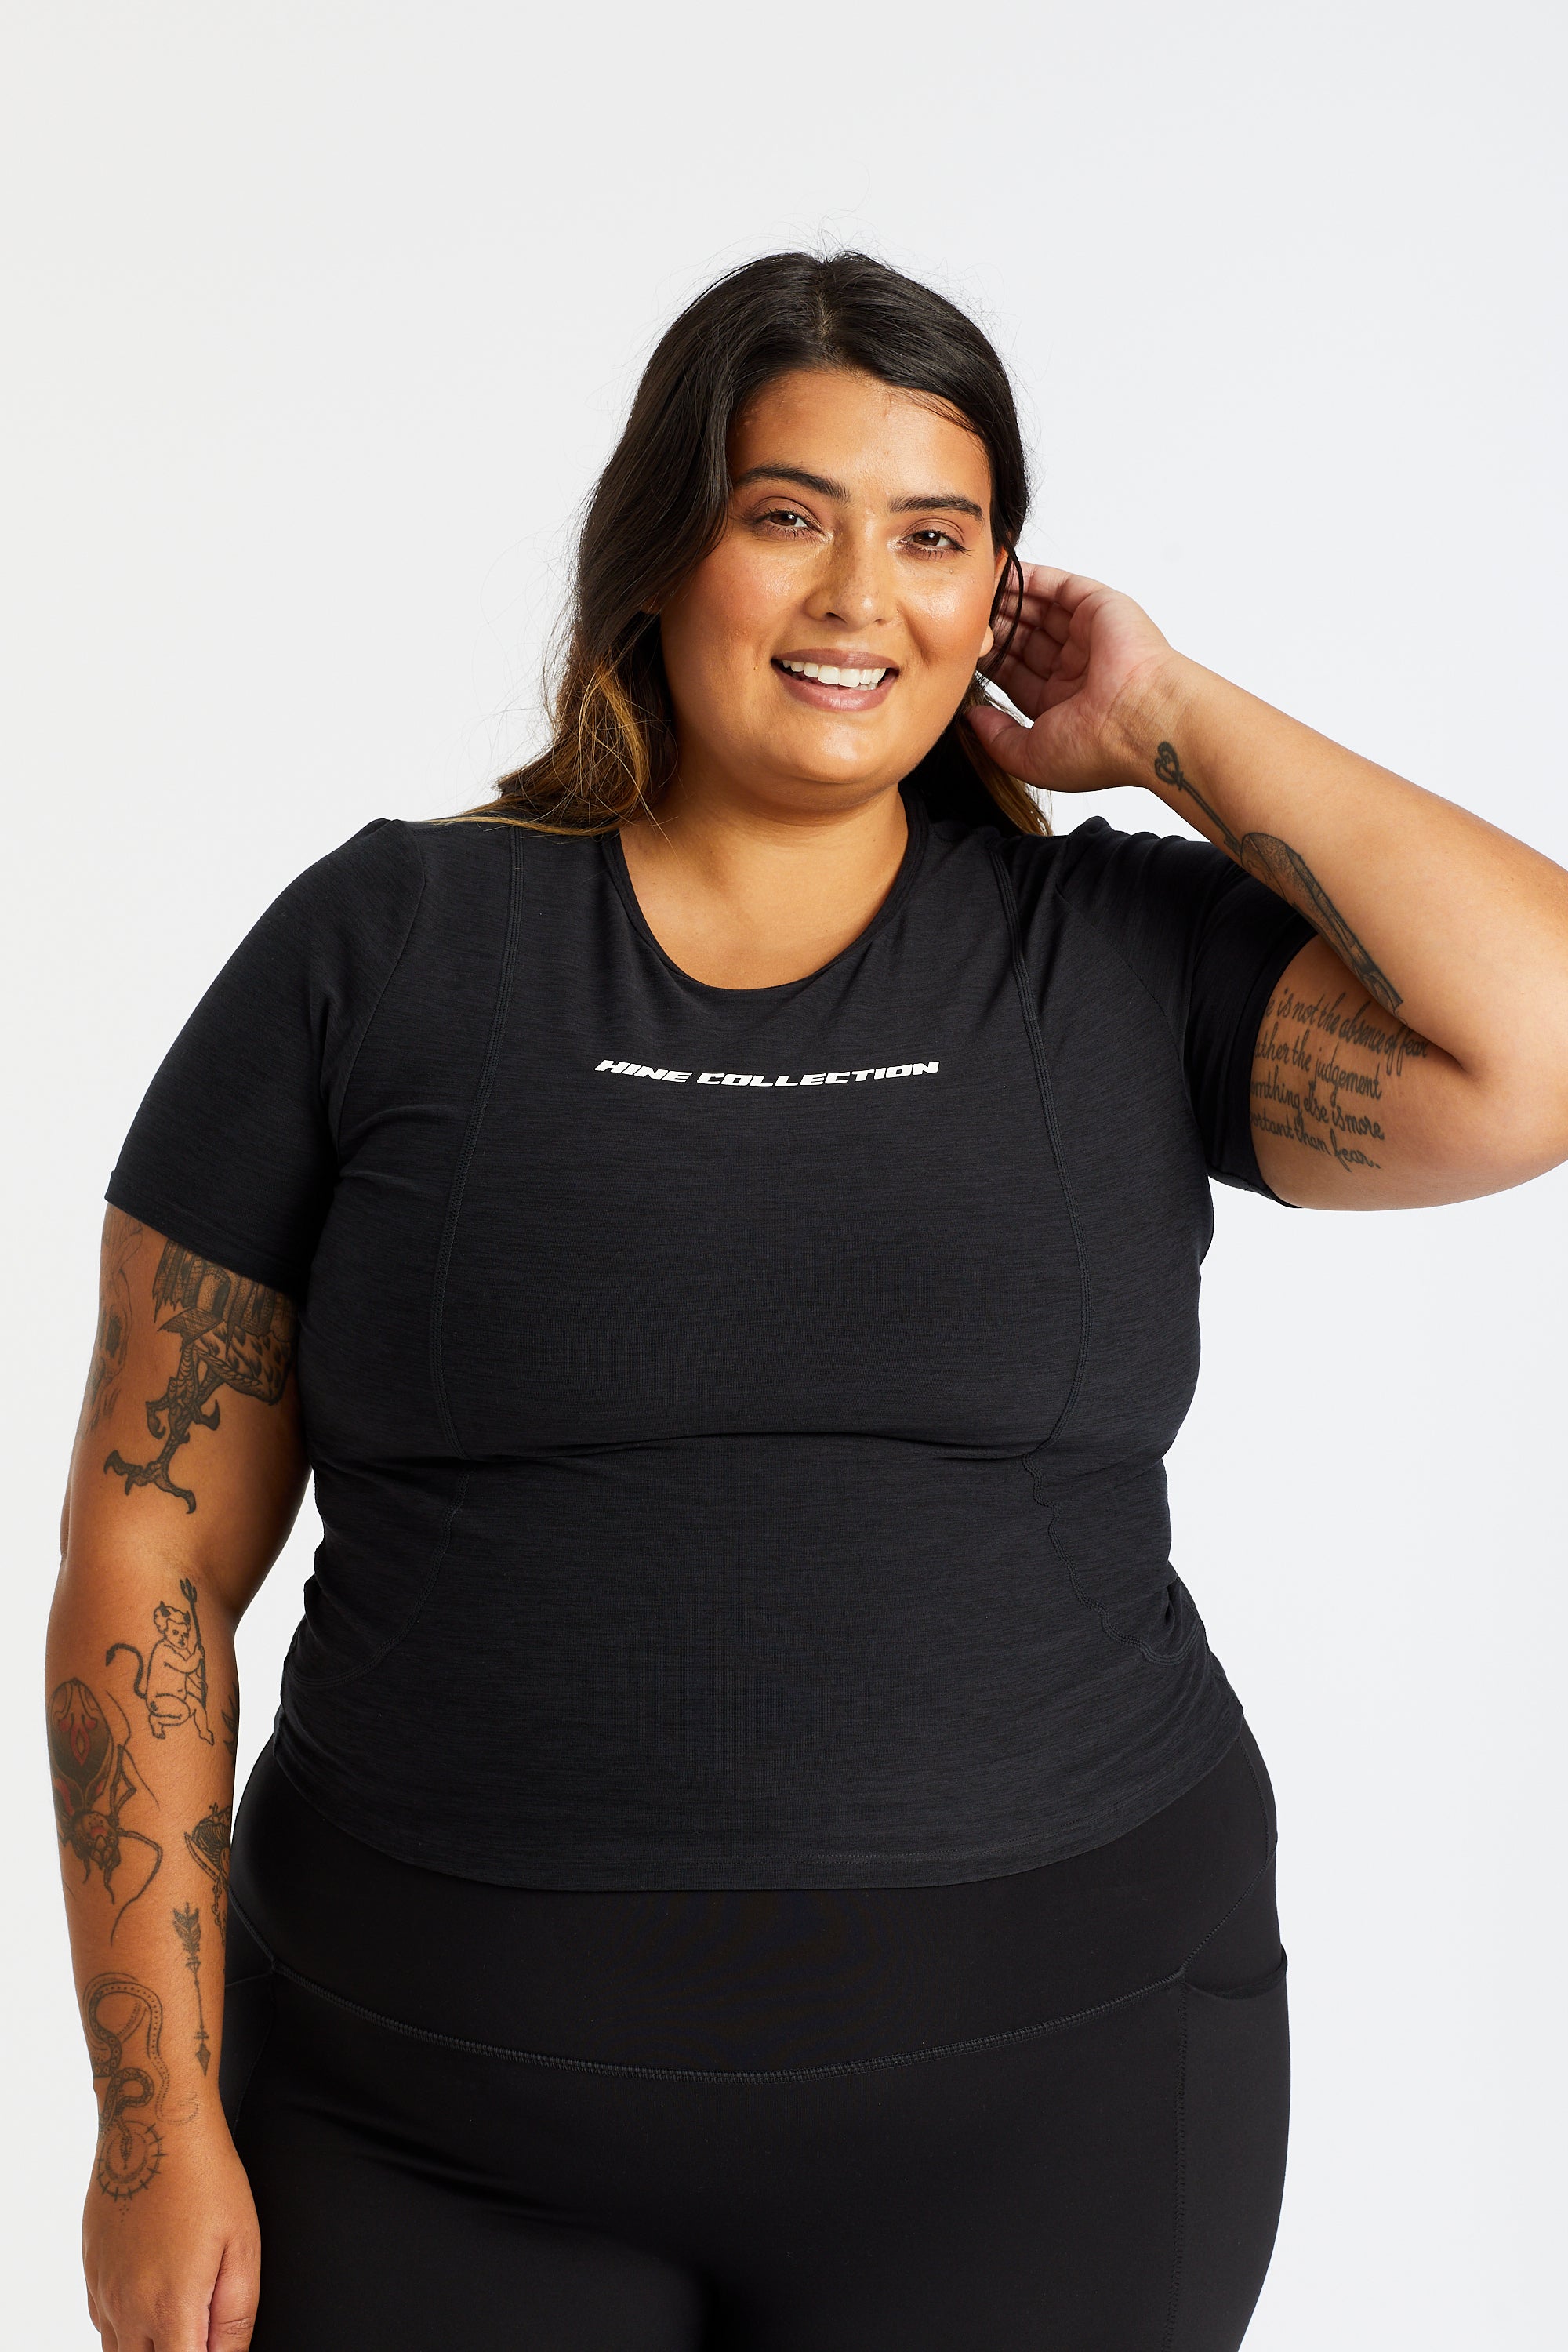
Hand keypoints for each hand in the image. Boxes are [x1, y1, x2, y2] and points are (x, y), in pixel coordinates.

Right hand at [82, 2120, 258, 2350]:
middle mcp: (126, 2308)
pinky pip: (103, 2321)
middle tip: (201, 2326)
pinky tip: (152, 2297)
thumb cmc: (207, 2178)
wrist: (152, 2124)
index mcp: (169, 2308)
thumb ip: (235, 2316)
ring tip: (181, 2312)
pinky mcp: (91, 2268)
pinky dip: (127, 2325)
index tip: (213, 2344)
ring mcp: (103, 2289)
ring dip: (149, 2346)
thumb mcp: (242, 2245)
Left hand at [968, 565, 1182, 792]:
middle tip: (959, 617)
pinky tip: (997, 574)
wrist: (1143, 720)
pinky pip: (1056, 585)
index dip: (988, 662)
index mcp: (1063, 703)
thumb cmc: (1098, 747)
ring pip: (1036, 609)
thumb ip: (996, 738)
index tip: (958, 652)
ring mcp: (1088, 635)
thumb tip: (971, 719)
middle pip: (1023, 639)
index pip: (1015, 674)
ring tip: (972, 591)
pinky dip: (1027, 578)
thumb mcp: (1030, 757)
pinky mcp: (1098, 605)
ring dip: (1005, 600)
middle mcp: (1076, 667)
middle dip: (993, 628)